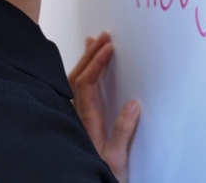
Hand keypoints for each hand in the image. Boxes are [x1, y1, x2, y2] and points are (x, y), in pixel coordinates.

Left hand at [68, 32, 140, 182]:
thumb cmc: (98, 176)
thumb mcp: (116, 159)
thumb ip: (123, 132)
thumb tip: (133, 105)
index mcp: (85, 124)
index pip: (85, 84)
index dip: (95, 64)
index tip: (107, 48)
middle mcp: (77, 119)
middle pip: (76, 79)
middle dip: (90, 56)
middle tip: (102, 37)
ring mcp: (76, 121)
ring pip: (73, 84)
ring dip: (84, 63)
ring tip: (92, 44)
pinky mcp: (79, 125)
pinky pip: (76, 93)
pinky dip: (82, 76)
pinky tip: (86, 71)